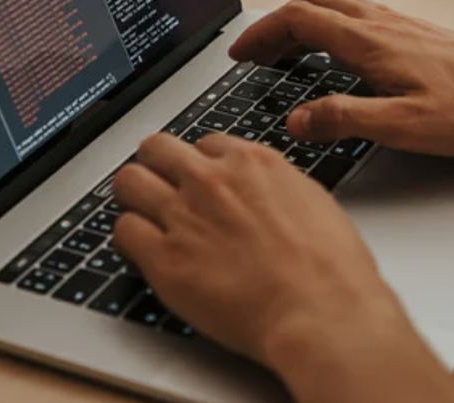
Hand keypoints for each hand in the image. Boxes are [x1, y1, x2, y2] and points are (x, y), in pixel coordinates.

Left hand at [112, 134, 453, 401]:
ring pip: (128, 182)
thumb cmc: (331, 269)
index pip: (204, 143)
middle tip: (159, 187)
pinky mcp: (164, 258)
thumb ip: (275, 186)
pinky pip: (122, 231)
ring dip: (134, 197)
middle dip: (156, 166)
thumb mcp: (312, 201)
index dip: (200, 163)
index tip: (199, 179)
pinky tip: (143, 251)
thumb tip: (261, 190)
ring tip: (142, 216)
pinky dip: (129, 240)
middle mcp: (212, 180)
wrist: (321, 312)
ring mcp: (184, 216)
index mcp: (252, 163)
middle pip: (156, 148)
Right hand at [229, 0, 453, 156]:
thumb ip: (346, 119)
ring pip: (334, 4)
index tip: (241, 53)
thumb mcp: (405, 126)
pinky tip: (333, 54)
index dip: (262, 32)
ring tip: (283, 52)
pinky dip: (327, 25)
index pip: (300, 18)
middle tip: (255, 53)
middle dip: (275, 23)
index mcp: (371, 42)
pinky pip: (355, 14)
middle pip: (312, 2)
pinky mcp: (411, 32)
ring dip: (300, 20)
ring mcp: (397, 24)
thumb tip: (298, 119)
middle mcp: (381, 24)